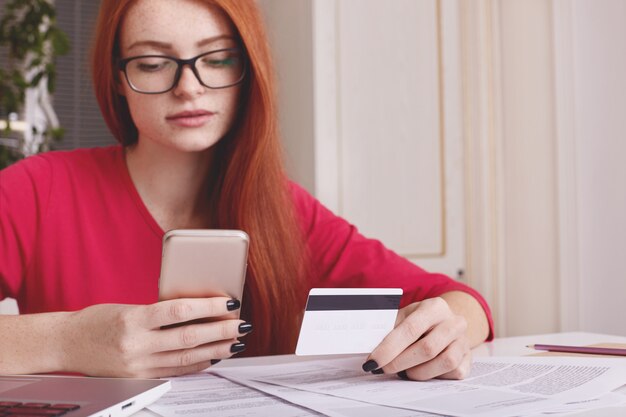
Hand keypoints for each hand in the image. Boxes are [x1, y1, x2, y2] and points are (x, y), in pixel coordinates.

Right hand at [61, 297, 250, 377]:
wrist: (67, 344)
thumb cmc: (98, 320)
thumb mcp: (129, 307)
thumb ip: (160, 311)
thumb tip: (199, 309)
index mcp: (133, 318)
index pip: (179, 311)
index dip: (208, 306)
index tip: (229, 301)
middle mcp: (135, 344)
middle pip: (188, 337)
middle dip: (220, 331)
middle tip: (241, 324)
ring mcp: (137, 365)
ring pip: (186, 358)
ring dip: (215, 349)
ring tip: (235, 342)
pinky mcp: (138, 379)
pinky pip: (175, 371)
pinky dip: (197, 364)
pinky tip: (213, 356)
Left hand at [363, 297, 470, 379]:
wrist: (445, 323)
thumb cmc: (418, 322)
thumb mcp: (404, 317)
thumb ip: (388, 329)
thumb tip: (367, 345)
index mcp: (435, 307)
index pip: (410, 329)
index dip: (389, 347)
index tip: (373, 361)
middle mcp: (454, 322)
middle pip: (427, 348)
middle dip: (400, 362)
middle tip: (383, 369)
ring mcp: (464, 341)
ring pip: (444, 362)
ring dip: (418, 372)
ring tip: (404, 371)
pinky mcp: (470, 359)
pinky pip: (454, 373)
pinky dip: (434, 376)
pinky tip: (423, 371)